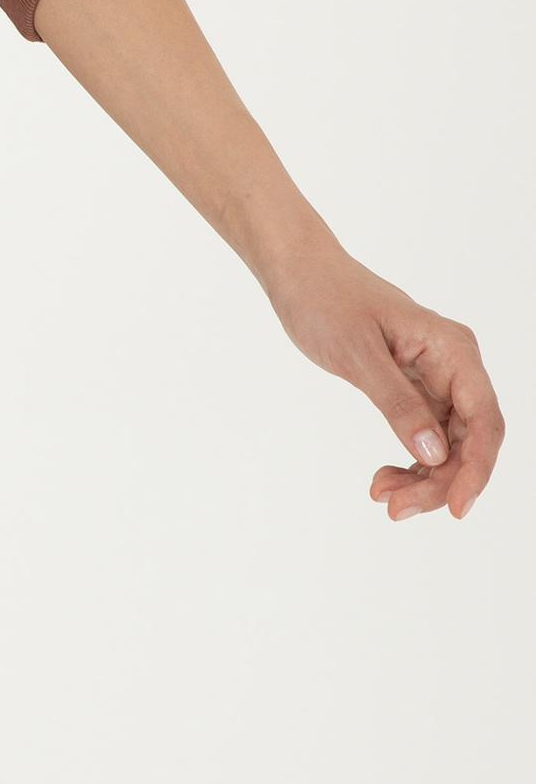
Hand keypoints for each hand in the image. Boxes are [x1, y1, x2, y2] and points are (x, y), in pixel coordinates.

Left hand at [267, 242, 504, 521]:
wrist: (299, 273)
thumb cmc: (326, 300)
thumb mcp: (357, 354)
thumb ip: (398, 404)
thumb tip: (435, 455)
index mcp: (452, 349)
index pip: (484, 420)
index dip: (476, 469)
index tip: (455, 509)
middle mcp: (454, 365)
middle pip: (468, 441)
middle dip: (439, 482)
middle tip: (394, 508)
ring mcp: (436, 378)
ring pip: (447, 445)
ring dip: (422, 478)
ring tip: (383, 497)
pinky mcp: (414, 388)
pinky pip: (425, 436)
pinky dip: (409, 462)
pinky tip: (383, 479)